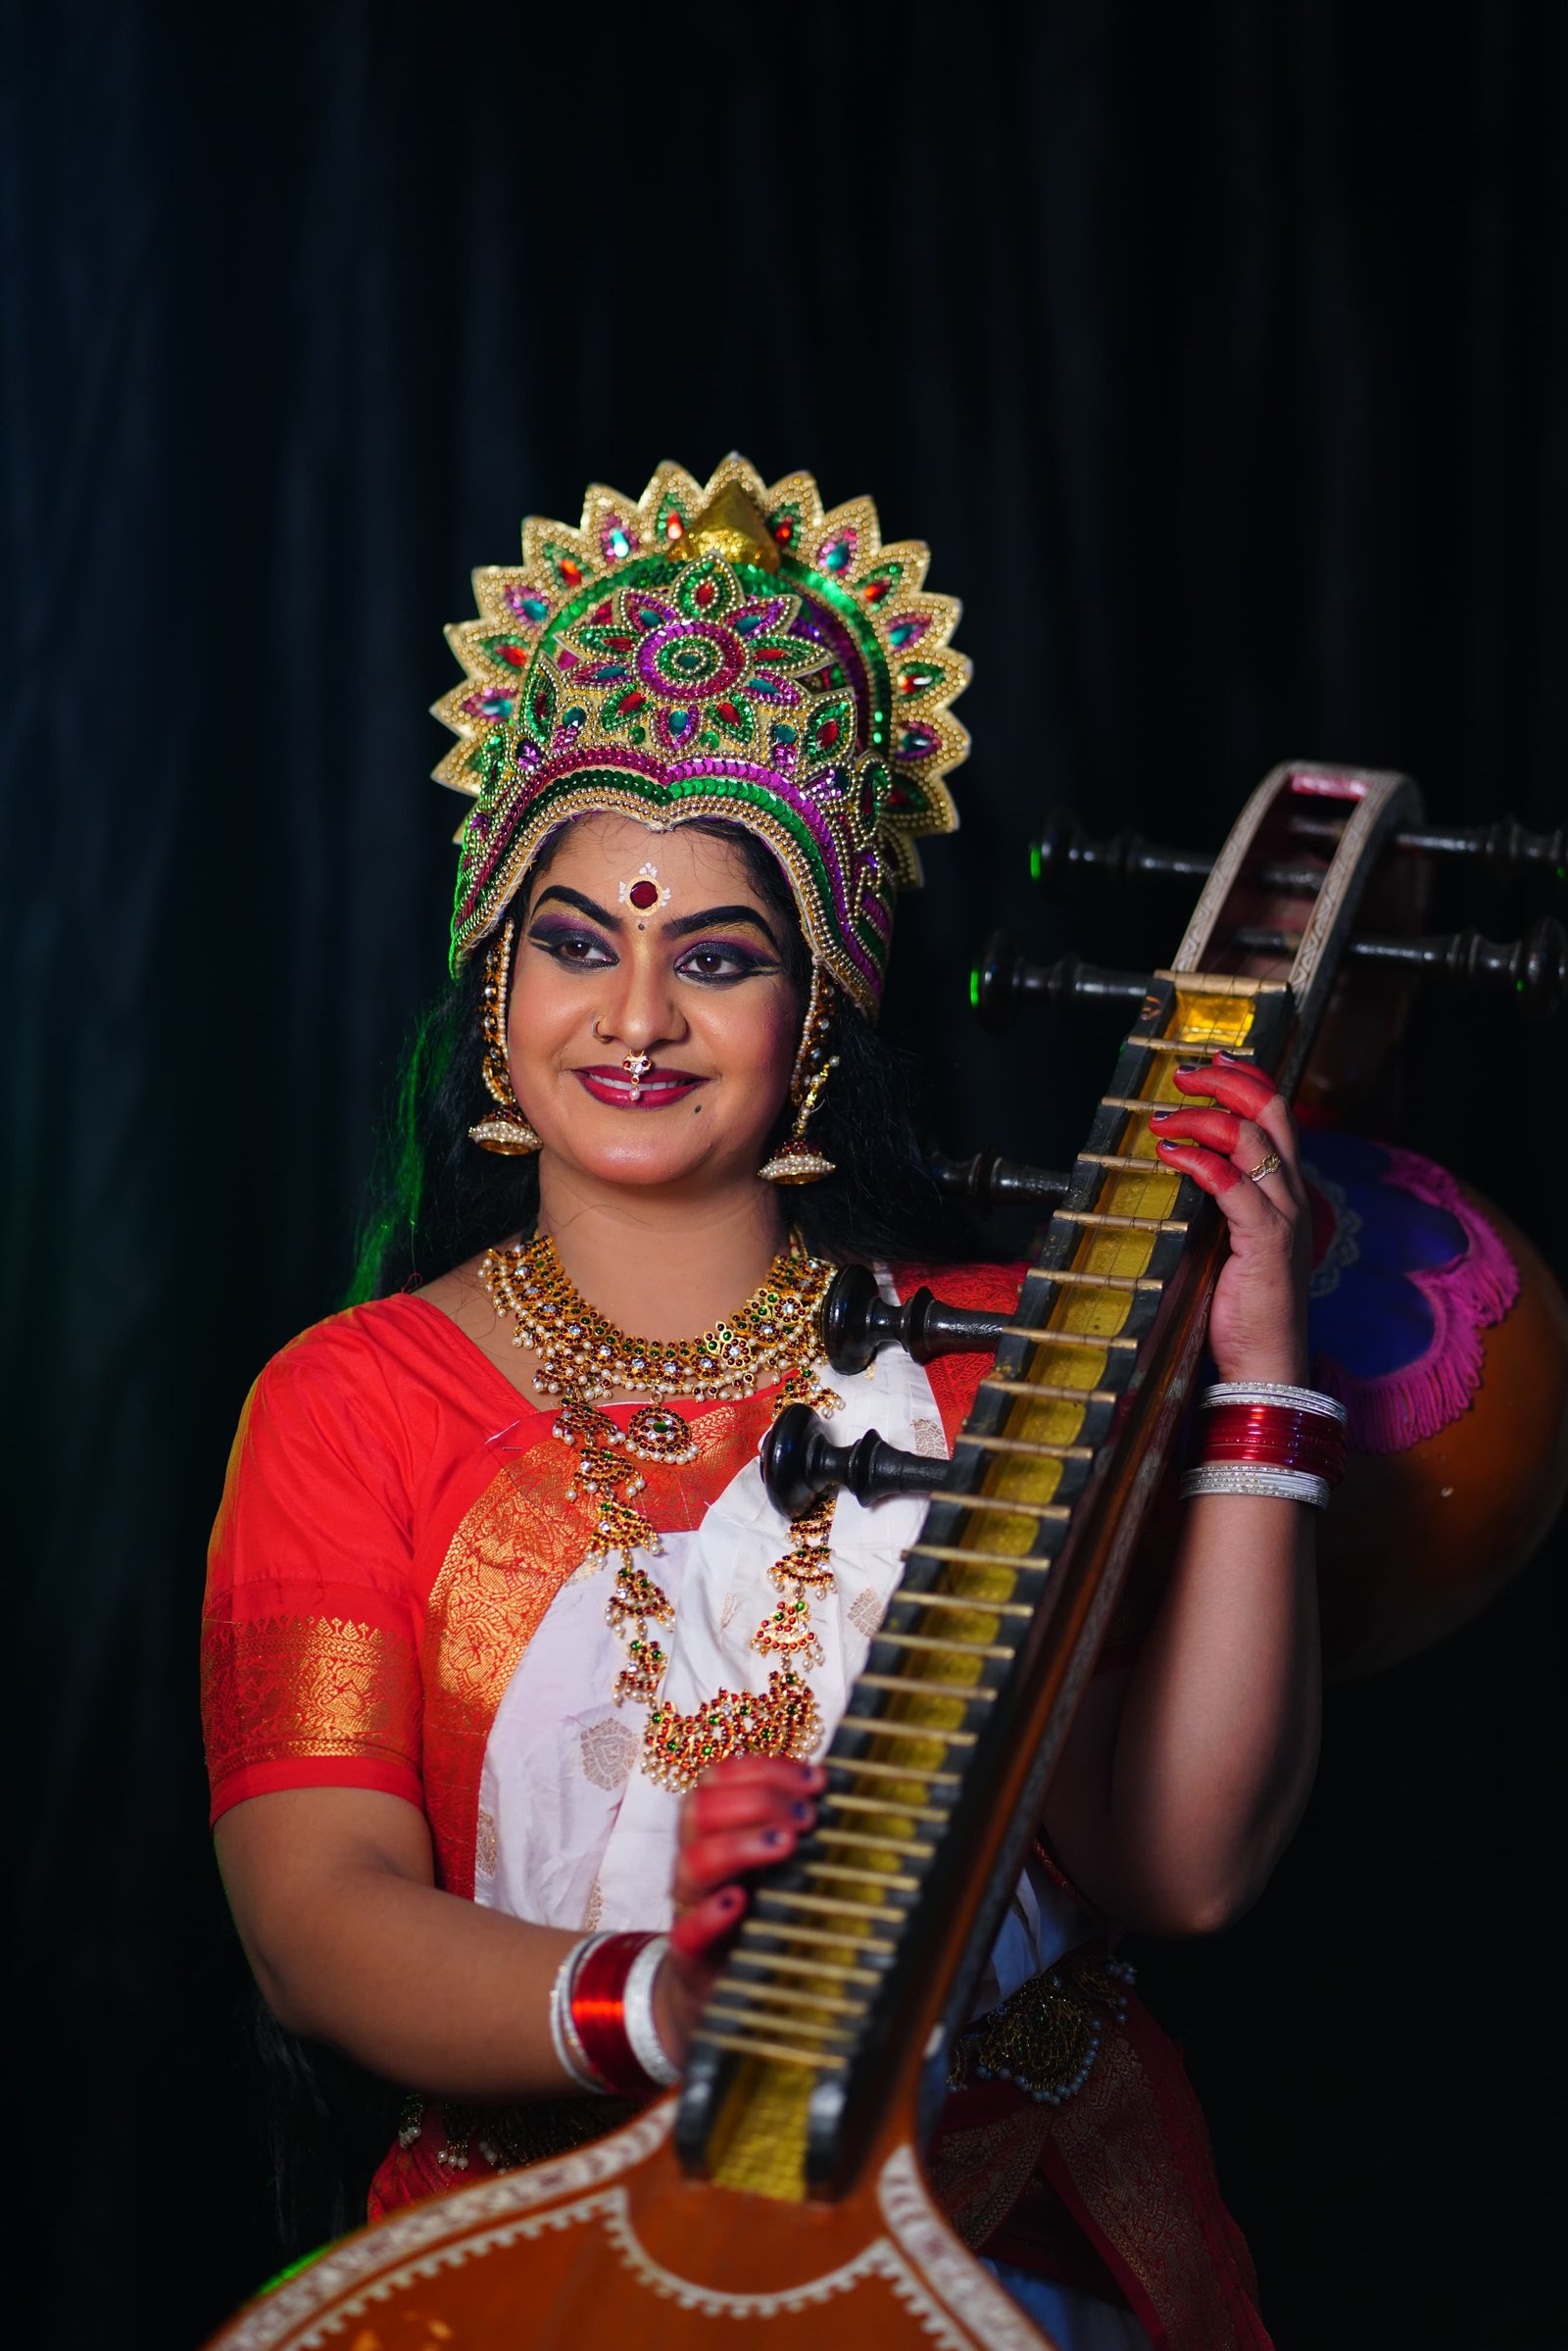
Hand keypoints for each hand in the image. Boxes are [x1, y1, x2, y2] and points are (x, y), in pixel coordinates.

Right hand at [653, 1755, 824, 2067]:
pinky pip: (686, 1931)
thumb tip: (841, 1787)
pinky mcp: (691, 1953)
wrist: (720, 1982)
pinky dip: (710, 1915)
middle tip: (807, 1818)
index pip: (720, 1775)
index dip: (766, 1768)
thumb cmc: (757, 1906)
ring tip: (785, 1845)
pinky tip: (737, 1904)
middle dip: (759, 1800)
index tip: (815, 1779)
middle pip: (702, 1807)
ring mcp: (691, 1903)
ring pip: (693, 1859)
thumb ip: (792, 1822)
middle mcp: (696, 1855)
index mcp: (712, 1825)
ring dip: (740, 1844)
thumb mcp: (771, 1859)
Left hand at [1148, 1053, 1310, 1383]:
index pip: (1280, 1117)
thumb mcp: (1235, 1242)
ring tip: (1162, 1116)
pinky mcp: (1265, 1240)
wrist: (1268, 1361)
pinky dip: (1196, 1161)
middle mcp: (1294, 1196)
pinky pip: (1230, 1184)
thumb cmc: (1246, 1307)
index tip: (1215, 1061)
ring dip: (1200, 1117)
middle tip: (1185, 1074)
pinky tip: (1168, 1155)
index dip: (1250, 1081)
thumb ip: (1224, 1206)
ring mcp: (1283, 1216)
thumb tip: (1187, 1170)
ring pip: (1250, 1139)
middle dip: (1228, 1082)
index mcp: (1289, 1192)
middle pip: (1272, 1113)